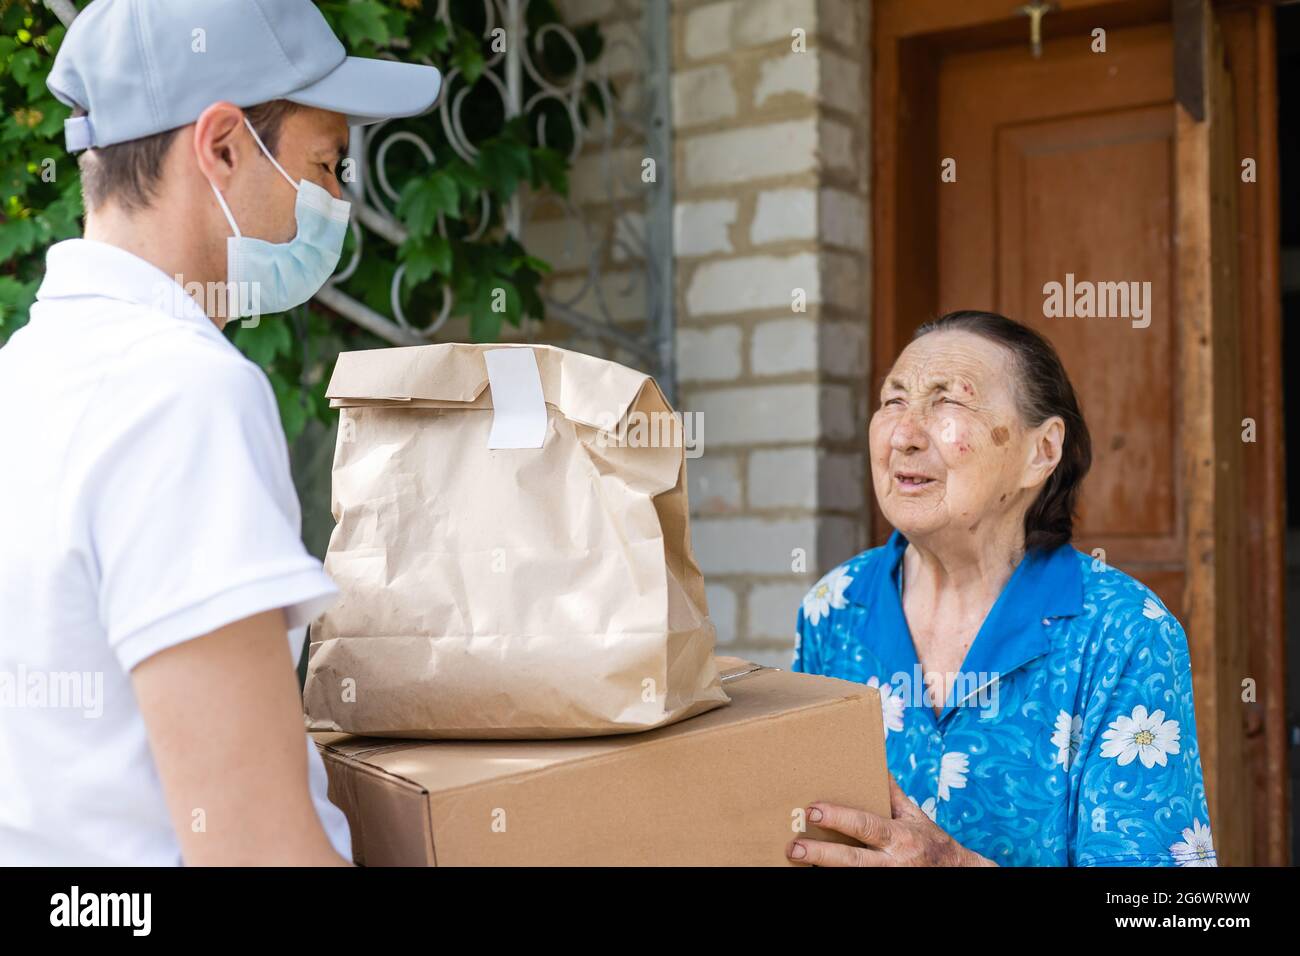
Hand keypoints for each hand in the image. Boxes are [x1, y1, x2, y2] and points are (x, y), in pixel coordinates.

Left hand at [786, 774, 995, 866]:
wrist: (958, 874)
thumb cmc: (931, 842)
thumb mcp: (915, 816)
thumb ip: (893, 794)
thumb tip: (876, 763)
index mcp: (899, 836)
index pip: (865, 826)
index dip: (839, 818)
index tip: (813, 810)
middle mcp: (893, 861)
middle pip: (852, 860)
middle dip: (821, 854)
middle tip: (793, 848)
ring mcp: (888, 879)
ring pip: (852, 876)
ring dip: (823, 870)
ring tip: (796, 863)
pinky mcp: (886, 887)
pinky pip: (857, 884)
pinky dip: (836, 878)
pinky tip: (815, 873)